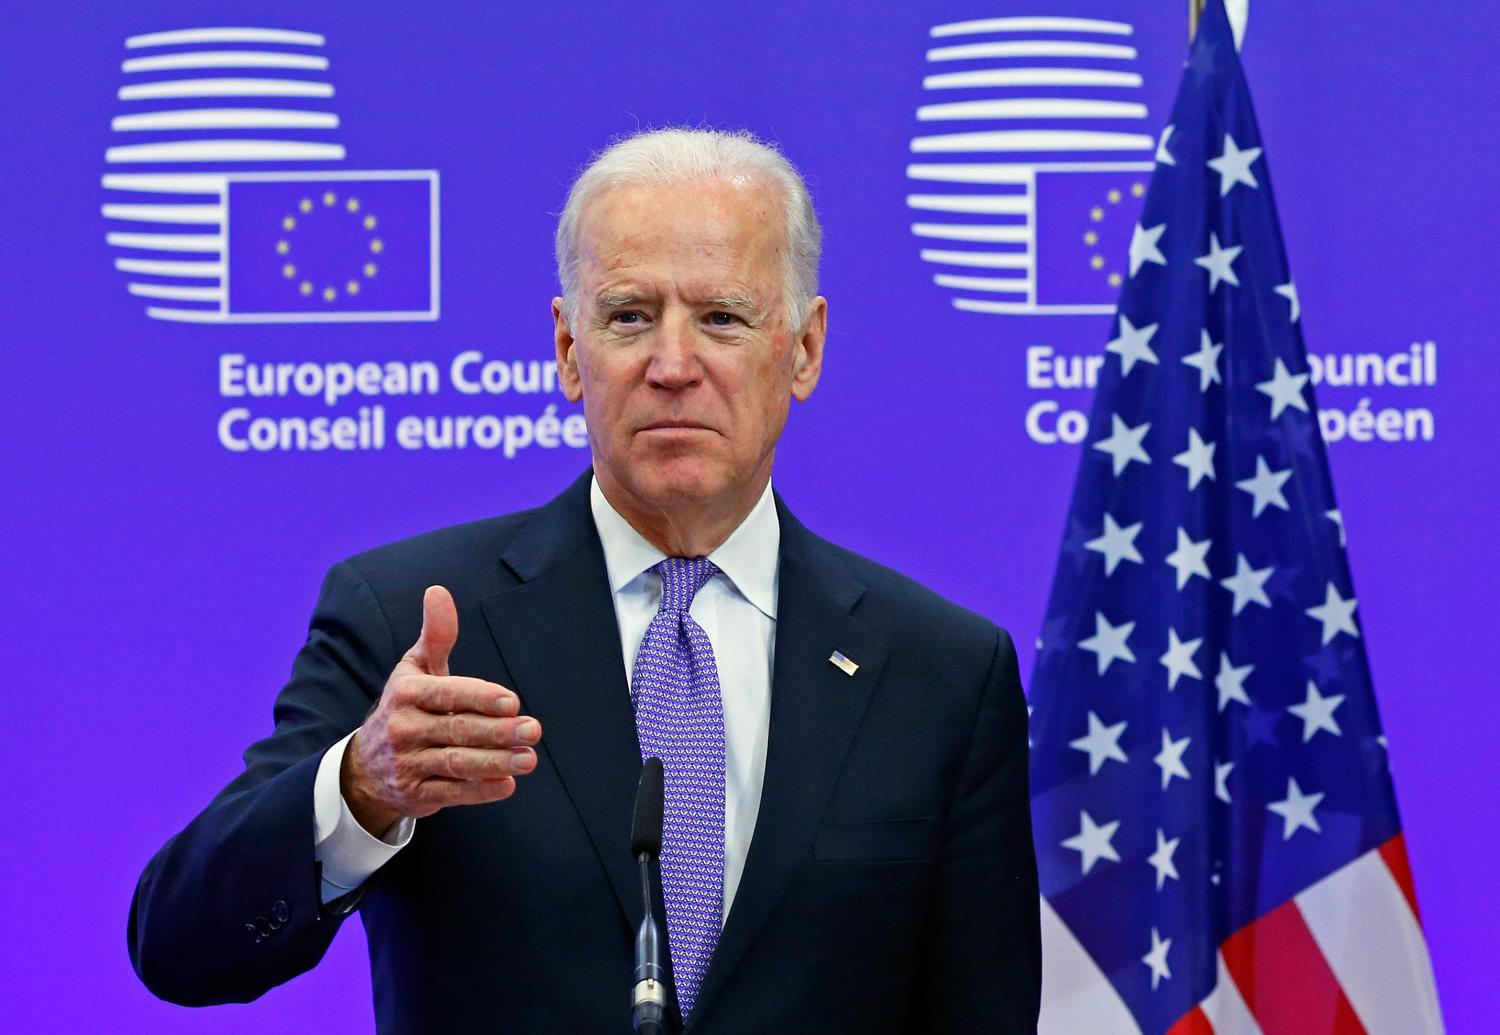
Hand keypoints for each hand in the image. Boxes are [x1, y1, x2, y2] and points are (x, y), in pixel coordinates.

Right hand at [340, 585, 541, 833]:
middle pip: (457, 730)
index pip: (447, 694)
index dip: (479, 698)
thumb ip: (436, 634)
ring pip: (456, 764)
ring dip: (495, 763)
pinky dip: (479, 791)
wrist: (364, 767)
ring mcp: (408, 764)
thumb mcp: (415, 669)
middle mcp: (404, 729)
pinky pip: (451, 793)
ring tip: (528, 759)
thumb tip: (438, 590)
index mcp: (407, 694)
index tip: (512, 702)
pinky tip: (507, 785)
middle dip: (498, 732)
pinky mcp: (416, 795)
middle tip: (534, 730)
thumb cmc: (405, 706)